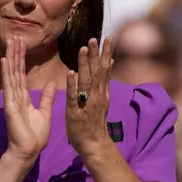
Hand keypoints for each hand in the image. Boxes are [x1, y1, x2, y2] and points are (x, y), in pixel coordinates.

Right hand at [2, 36, 56, 161]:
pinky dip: (6, 72)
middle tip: (14, 37)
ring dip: (10, 58)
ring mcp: (11, 99)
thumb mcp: (45, 112)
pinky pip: (8, 85)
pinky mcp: (9, 105)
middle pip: (15, 70)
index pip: (21, 74)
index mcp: (23, 98)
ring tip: (10, 42)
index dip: (21, 60)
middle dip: (15, 54)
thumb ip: (47, 98)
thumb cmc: (35, 135)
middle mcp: (15, 96)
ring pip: (11, 74)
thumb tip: (51, 84)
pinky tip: (4, 60)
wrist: (29, 151)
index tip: (22, 45)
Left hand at [66, 37, 113, 153]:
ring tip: (83, 49)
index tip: (107, 37)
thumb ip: (105, 81)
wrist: (94, 144)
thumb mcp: (102, 98)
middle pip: (98, 72)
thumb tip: (110, 62)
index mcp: (102, 92)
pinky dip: (73, 85)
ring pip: (86, 81)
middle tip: (95, 38)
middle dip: (96, 55)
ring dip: (85, 65)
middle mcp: (96, 96)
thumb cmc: (94, 121)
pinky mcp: (75, 112)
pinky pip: (74, 97)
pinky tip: (71, 73)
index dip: (105, 53)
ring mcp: (86, 104)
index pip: (105, 69)